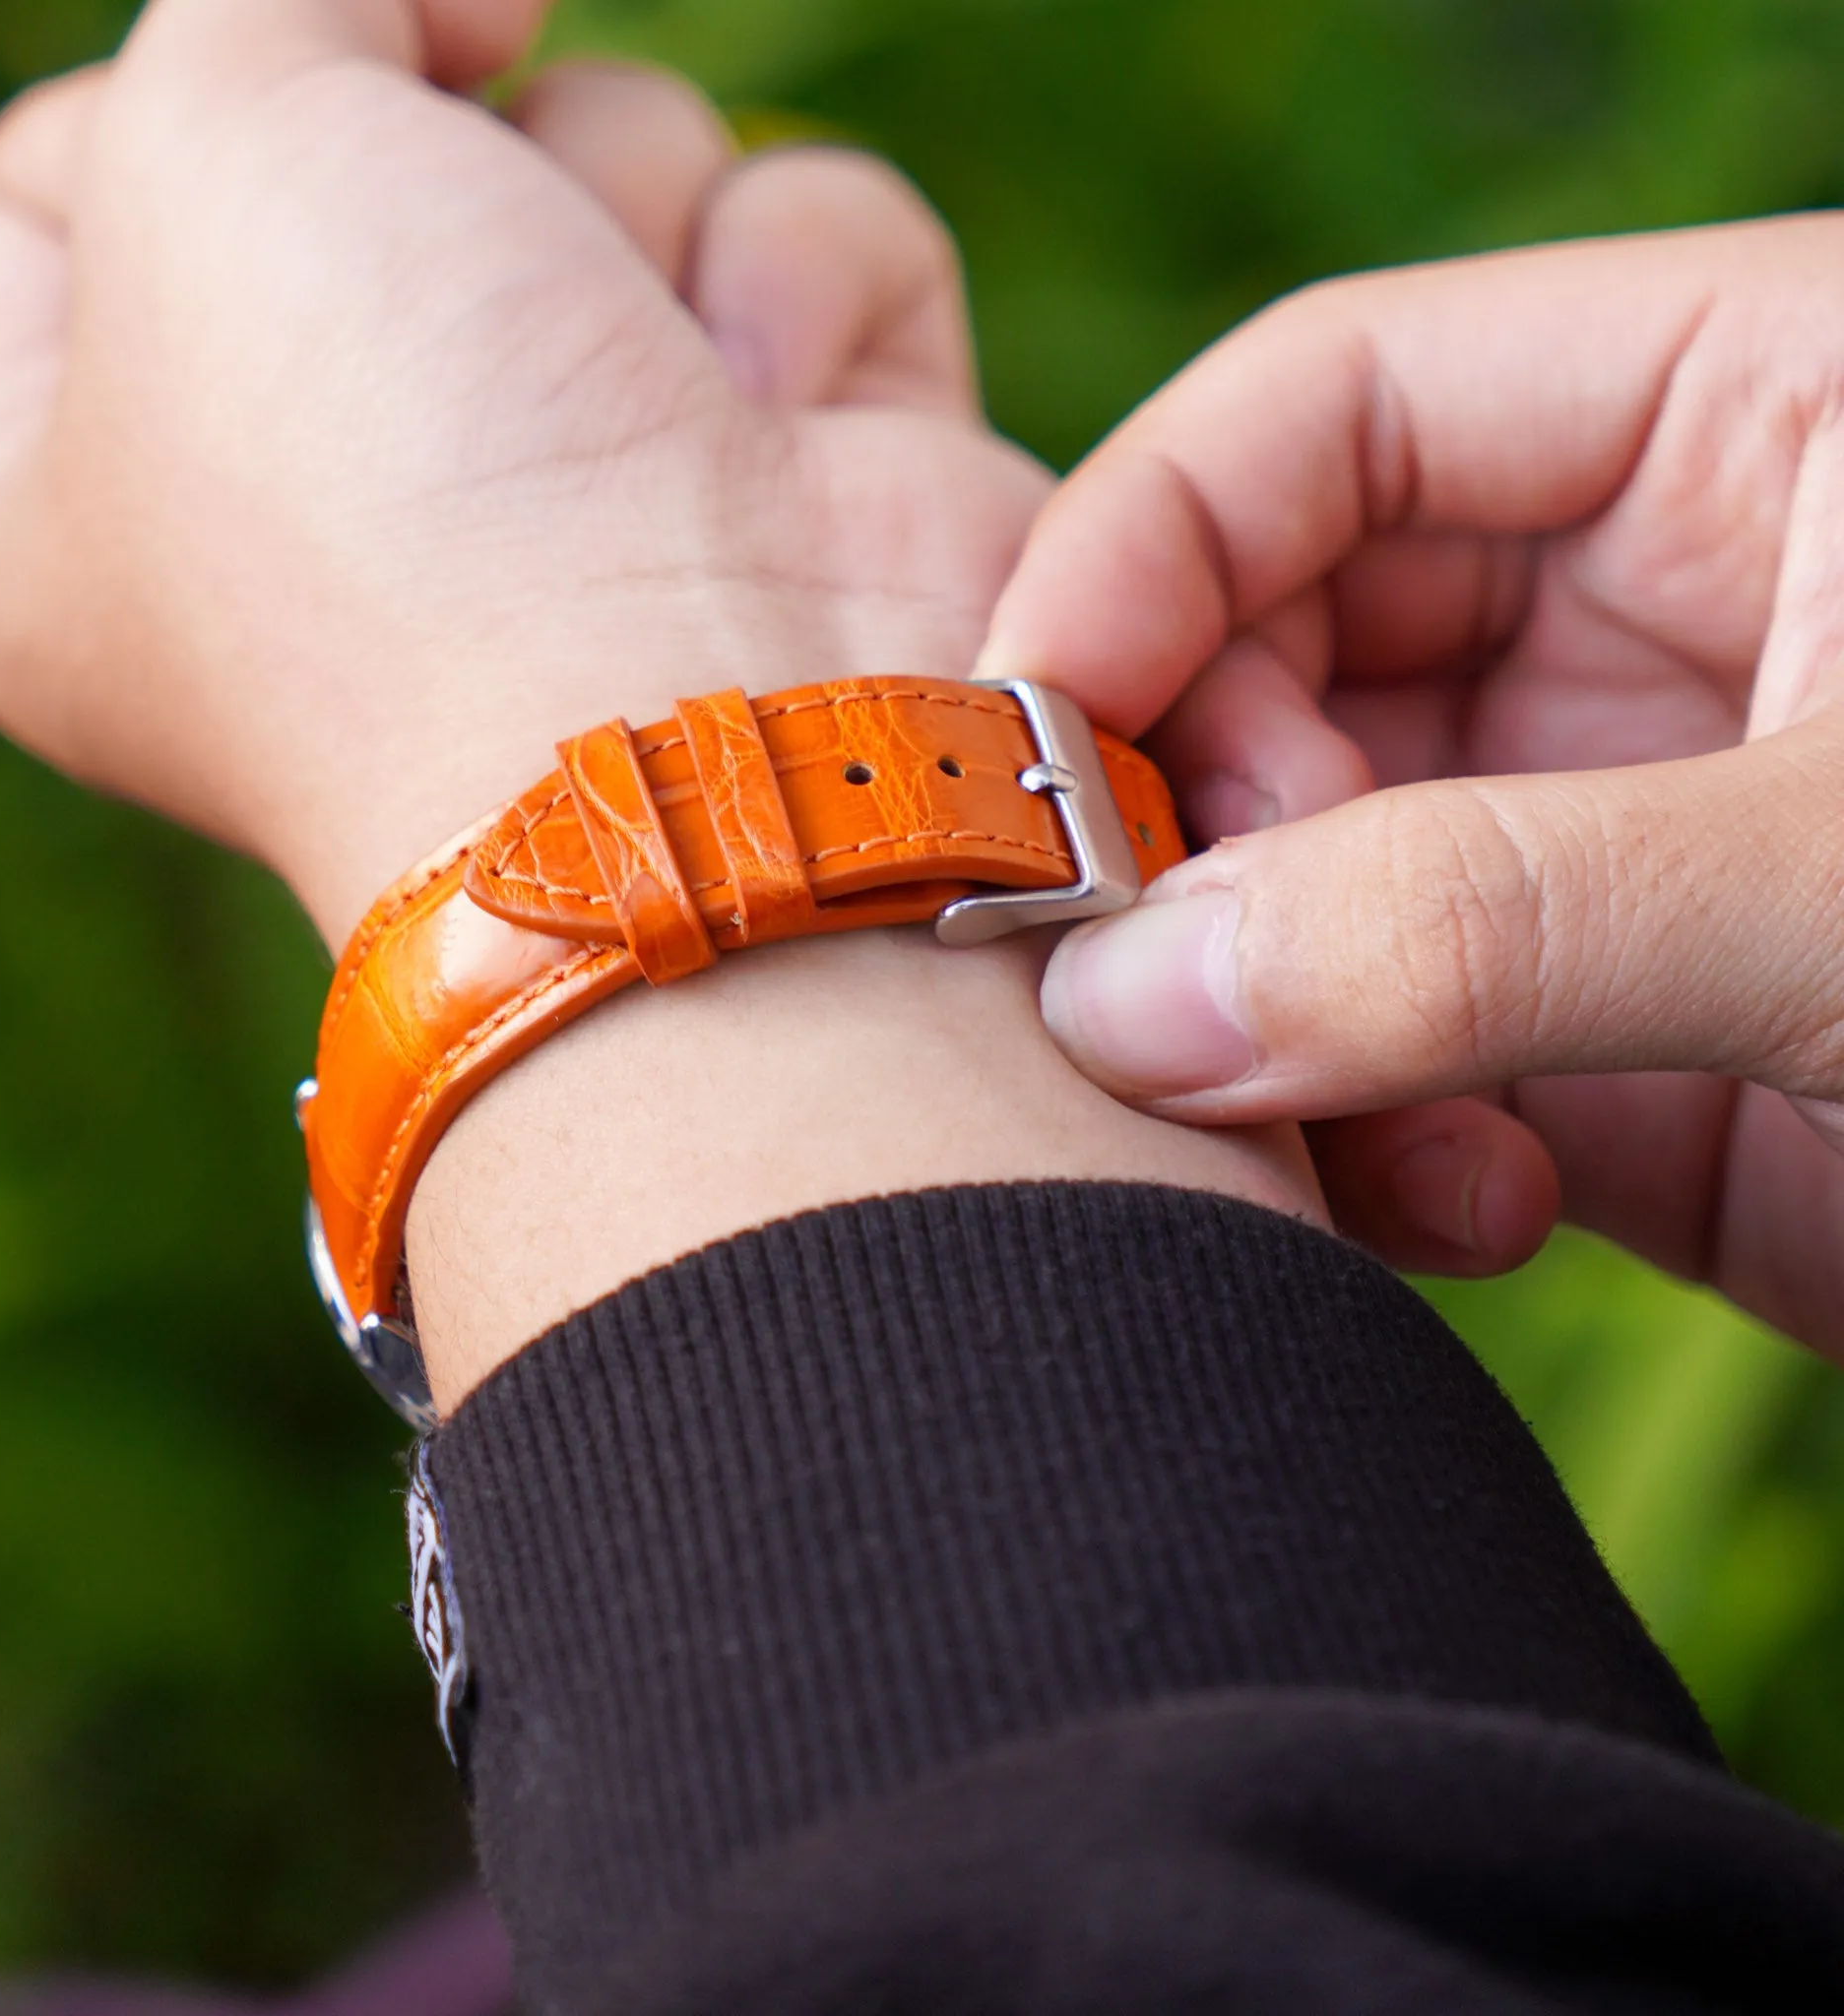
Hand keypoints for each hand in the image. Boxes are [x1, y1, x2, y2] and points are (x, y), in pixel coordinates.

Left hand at [0, 0, 1048, 944]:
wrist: (688, 727)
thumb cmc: (400, 481)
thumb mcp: (213, 127)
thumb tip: (480, 13)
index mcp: (88, 515)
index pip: (48, 192)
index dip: (152, 101)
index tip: (306, 92)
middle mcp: (336, 520)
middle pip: (381, 142)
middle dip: (455, 155)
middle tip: (484, 293)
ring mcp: (582, 509)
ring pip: (617, 156)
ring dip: (639, 213)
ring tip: (649, 396)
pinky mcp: (784, 491)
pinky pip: (810, 243)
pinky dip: (808, 293)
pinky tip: (777, 426)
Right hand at [982, 217, 1843, 1351]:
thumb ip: (1484, 914)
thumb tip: (1125, 998)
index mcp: (1738, 419)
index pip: (1329, 410)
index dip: (1139, 545)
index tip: (1020, 734)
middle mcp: (1642, 616)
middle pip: (1271, 654)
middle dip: (1188, 817)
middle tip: (1138, 971)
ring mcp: (1596, 837)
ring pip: (1293, 878)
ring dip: (1259, 1011)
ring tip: (1327, 1134)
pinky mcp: (1589, 1040)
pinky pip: (1369, 1053)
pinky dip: (1349, 1140)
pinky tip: (1449, 1214)